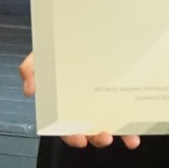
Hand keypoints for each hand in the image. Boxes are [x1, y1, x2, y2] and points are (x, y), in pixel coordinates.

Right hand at [18, 51, 139, 149]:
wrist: (80, 28)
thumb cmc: (58, 49)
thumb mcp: (39, 57)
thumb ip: (29, 70)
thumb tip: (29, 90)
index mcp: (65, 105)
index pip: (66, 127)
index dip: (71, 136)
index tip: (79, 138)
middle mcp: (85, 107)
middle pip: (91, 130)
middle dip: (98, 138)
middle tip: (103, 136)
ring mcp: (104, 102)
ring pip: (112, 124)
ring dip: (120, 135)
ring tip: (128, 138)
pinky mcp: (119, 94)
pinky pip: (128, 111)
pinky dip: (134, 122)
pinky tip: (139, 126)